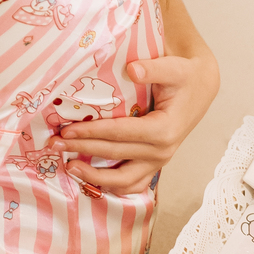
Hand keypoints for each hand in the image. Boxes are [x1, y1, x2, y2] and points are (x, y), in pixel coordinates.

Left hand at [53, 53, 219, 194]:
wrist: (200, 88)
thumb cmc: (184, 76)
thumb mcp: (174, 68)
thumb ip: (153, 68)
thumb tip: (132, 69)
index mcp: (165, 129)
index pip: (121, 133)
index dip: (93, 132)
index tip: (68, 129)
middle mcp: (162, 151)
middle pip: (115, 155)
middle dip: (82, 150)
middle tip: (54, 143)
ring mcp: (159, 161)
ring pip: (123, 180)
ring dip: (93, 176)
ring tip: (67, 166)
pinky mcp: (154, 164)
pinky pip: (132, 184)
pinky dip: (111, 186)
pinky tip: (89, 179)